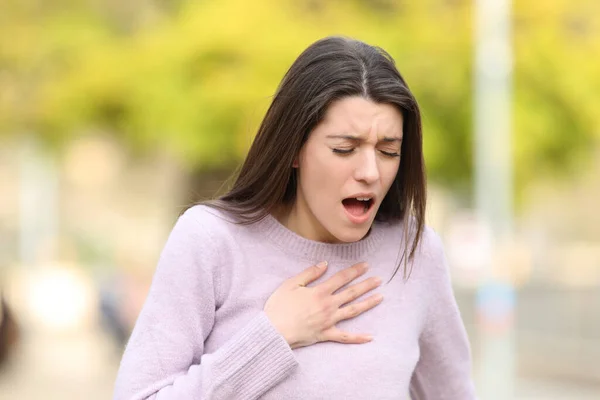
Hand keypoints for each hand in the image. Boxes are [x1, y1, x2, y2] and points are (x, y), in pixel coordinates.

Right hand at [264, 261, 383, 348]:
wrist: (274, 330)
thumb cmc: (279, 307)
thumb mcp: (291, 284)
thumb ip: (309, 273)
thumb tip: (324, 264)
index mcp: (320, 292)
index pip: (342, 278)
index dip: (355, 271)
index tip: (366, 265)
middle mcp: (328, 305)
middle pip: (352, 293)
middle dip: (367, 284)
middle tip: (380, 279)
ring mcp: (329, 321)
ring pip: (353, 311)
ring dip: (368, 303)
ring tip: (380, 297)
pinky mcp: (326, 334)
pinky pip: (345, 337)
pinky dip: (358, 338)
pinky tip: (370, 337)